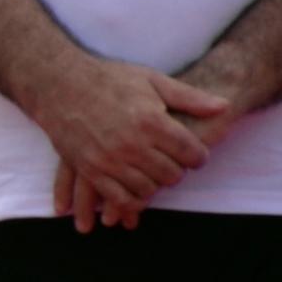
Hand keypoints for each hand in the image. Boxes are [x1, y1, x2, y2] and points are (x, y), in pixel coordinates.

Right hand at [33, 58, 226, 215]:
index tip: (195, 154)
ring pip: (148, 190)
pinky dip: (132, 201)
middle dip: (177, 171)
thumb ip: (189, 97)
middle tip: (173, 162)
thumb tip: (223, 106)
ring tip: (152, 172)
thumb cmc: (107, 79)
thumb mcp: (151, 80)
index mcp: (150, 121)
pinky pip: (119, 198)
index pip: (191, 153)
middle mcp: (131, 144)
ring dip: (155, 185)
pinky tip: (135, 191)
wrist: (57, 84)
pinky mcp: (89, 170)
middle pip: (171, 175)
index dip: (199, 156)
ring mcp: (108, 160)